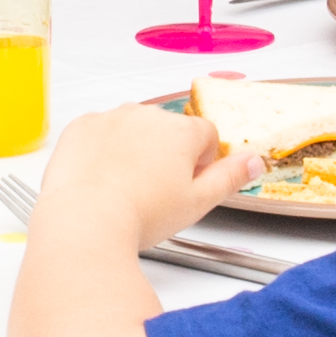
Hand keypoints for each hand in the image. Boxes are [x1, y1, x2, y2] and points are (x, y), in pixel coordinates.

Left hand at [53, 98, 260, 249]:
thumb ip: (230, 177)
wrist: (86, 220)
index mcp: (182, 131)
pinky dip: (101, 149)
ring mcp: (112, 118)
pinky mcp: (82, 126)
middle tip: (155, 191)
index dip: (202, 161)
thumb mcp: (198, 203)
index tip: (188, 182)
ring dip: (134, 148)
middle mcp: (148, 116)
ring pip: (133, 128)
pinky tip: (101, 177)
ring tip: (126, 187)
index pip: (206, 135)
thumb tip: (253, 161)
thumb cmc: (140, 214)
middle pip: (168, 130)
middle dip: (166, 153)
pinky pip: (99, 131)